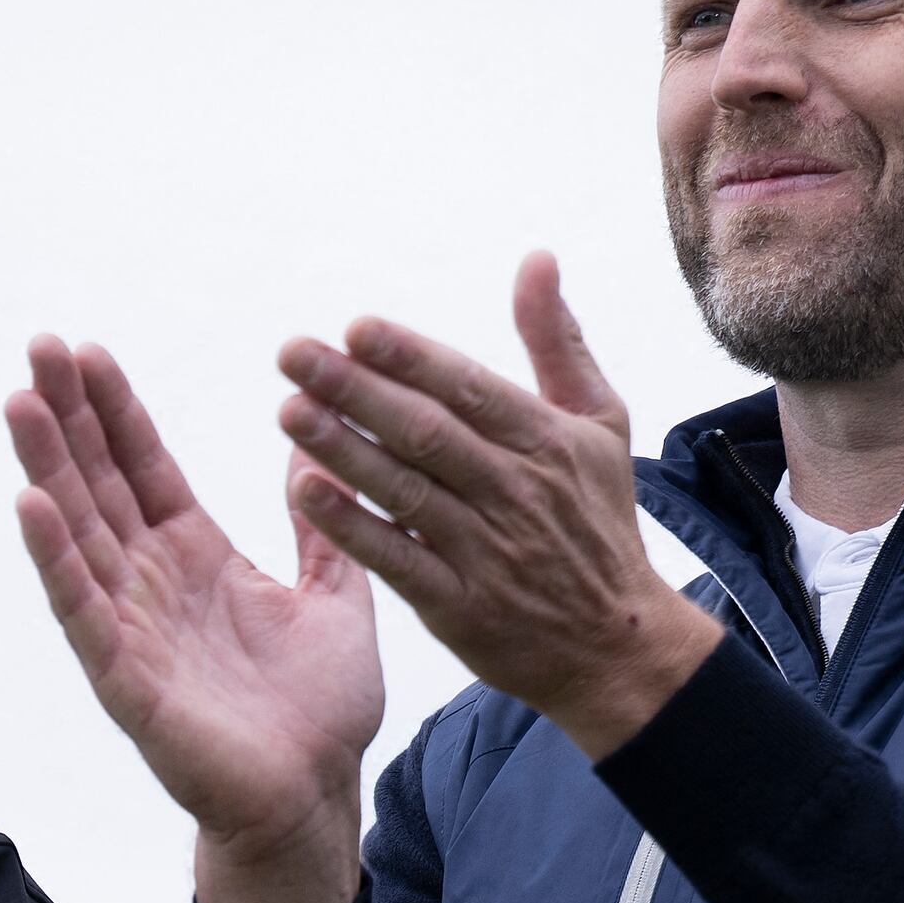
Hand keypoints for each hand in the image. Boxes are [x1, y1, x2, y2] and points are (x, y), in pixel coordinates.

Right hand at [9, 335, 387, 902]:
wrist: (313, 799)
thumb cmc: (320, 714)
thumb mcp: (336, 599)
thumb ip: (322, 532)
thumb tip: (319, 457)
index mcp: (197, 559)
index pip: (143, 468)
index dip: (114, 410)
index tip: (86, 351)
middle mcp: (152, 585)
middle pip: (99, 483)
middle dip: (67, 416)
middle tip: (38, 346)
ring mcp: (131, 628)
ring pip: (79, 532)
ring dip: (47, 467)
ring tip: (20, 401)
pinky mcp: (126, 678)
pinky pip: (84, 609)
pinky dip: (56, 559)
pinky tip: (31, 505)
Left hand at [274, 252, 725, 761]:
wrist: (616, 643)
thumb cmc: (597, 520)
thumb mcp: (599, 424)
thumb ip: (558, 342)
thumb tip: (536, 258)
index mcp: (547, 440)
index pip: (467, 388)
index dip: (410, 357)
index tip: (355, 328)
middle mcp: (517, 490)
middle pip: (426, 432)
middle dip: (355, 390)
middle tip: (293, 354)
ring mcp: (487, 551)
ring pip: (406, 491)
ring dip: (343, 450)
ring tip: (288, 412)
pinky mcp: (461, 606)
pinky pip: (398, 560)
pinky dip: (352, 527)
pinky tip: (306, 493)